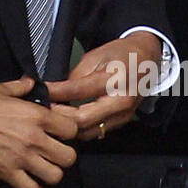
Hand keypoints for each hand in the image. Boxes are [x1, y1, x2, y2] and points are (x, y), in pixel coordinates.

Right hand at [0, 76, 77, 187]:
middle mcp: (33, 138)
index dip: (68, 132)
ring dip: (51, 173)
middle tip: (54, 152)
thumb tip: (30, 83)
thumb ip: (22, 87)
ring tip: (43, 168)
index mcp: (35, 115)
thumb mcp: (1, 88)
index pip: (72, 129)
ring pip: (55, 176)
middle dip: (64, 155)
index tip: (60, 133)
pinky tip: (31, 182)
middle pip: (69, 157)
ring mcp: (20, 157)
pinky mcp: (6, 172)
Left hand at [44, 32, 161, 140]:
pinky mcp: (122, 123)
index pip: (77, 90)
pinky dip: (80, 128)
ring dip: (68, 126)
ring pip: (88, 132)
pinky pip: (96, 132)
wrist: (146, 60)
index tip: (41, 92)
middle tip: (44, 109)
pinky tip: (69, 119)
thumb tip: (56, 92)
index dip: (55, 93)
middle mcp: (121, 102)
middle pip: (82, 120)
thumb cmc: (121, 55)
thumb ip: (75, 77)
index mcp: (114, 80)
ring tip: (53, 116)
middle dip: (59, 116)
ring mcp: (123, 115)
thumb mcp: (95, 57)